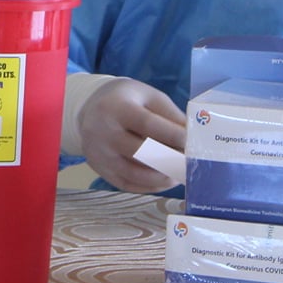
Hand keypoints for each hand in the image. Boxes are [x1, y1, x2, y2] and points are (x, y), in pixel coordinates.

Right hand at [77, 77, 184, 192]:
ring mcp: (99, 154)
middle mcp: (103, 132)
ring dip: (162, 177)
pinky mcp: (100, 169)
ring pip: (134, 174)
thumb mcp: (148, 97)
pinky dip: (150, 186)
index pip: (147, 124)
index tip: (192, 142)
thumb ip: (170, 115)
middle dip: (170, 160)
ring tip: (180, 174)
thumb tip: (192, 139)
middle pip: (140, 152)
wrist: (90, 109)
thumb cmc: (127, 101)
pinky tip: (165, 180)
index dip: (172, 135)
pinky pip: (127, 184)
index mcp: (116, 108)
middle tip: (190, 164)